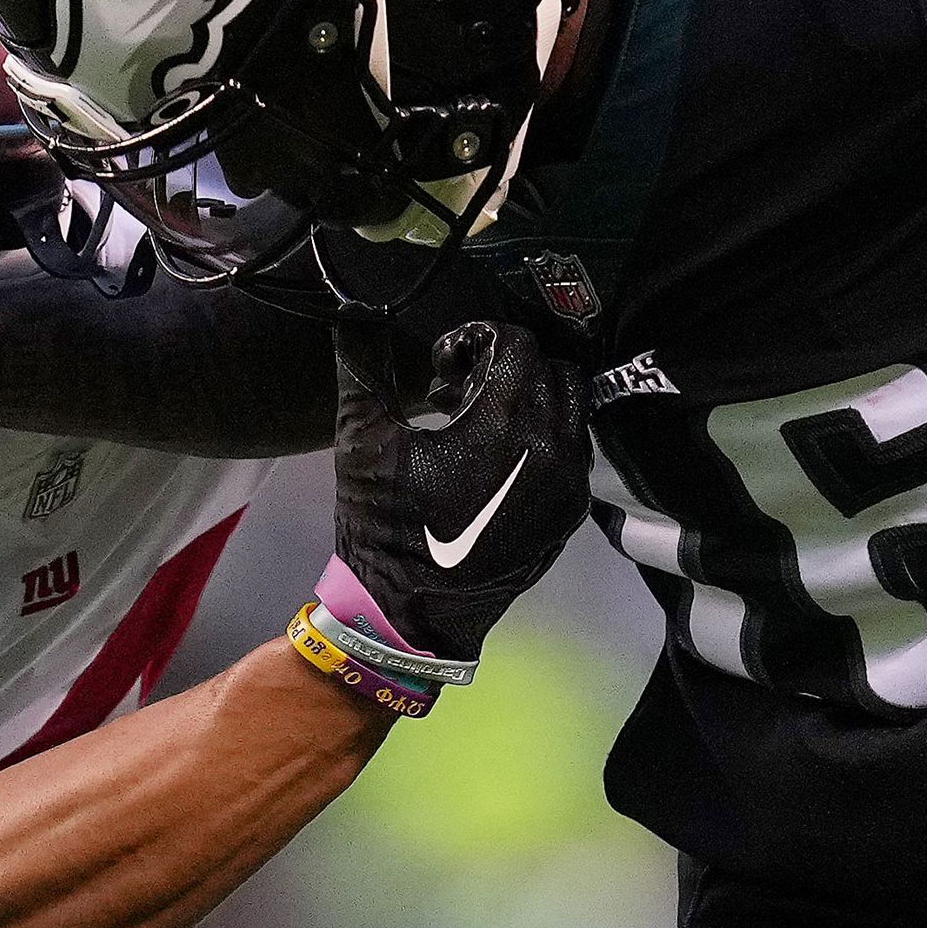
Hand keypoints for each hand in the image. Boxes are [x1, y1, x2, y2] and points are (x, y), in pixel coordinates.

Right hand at [314, 321, 593, 670]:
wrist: (413, 614)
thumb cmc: (385, 527)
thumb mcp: (362, 440)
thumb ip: (364, 366)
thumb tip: (353, 313)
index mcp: (506, 424)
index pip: (516, 343)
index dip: (474, 338)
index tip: (441, 364)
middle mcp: (554, 449)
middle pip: (553, 368)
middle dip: (508, 365)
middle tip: (460, 389)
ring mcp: (570, 485)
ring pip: (571, 409)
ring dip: (530, 398)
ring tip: (477, 421)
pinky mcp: (571, 513)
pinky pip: (573, 451)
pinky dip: (543, 437)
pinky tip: (497, 458)